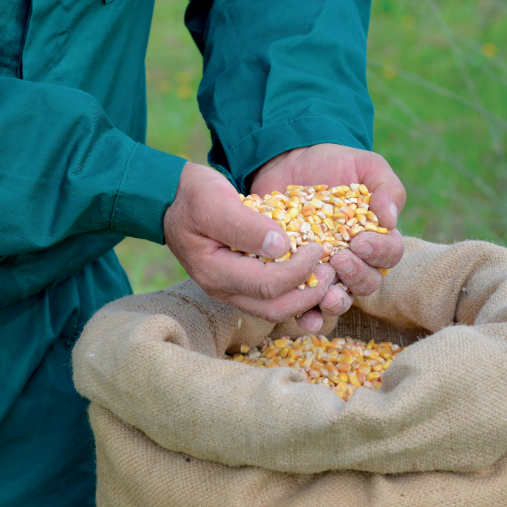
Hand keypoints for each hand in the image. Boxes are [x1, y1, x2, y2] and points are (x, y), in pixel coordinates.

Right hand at [163, 162, 338, 321]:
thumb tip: (281, 247)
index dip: (299, 271)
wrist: (173, 199)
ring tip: (329, 276)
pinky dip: (298, 293)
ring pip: (276, 310)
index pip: (267, 285)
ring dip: (308, 299)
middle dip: (310, 294)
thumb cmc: (193, 196)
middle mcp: (224, 290)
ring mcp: (232, 291)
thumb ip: (245, 225)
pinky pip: (273, 299)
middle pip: (275, 309)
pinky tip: (315, 277)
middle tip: (333, 270)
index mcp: (215, 272)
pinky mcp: (242, 284)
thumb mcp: (214, 201)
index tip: (317, 248)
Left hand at [250, 144, 405, 331]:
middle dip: (357, 277)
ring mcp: (326, 271)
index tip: (360, 241)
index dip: (379, 252)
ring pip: (341, 300)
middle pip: (367, 283)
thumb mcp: (363, 165)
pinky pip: (306, 306)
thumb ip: (385, 187)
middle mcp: (354, 260)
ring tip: (327, 296)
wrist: (286, 162)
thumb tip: (392, 218)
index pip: (390, 254)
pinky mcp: (297, 278)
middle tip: (339, 259)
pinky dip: (308, 316)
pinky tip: (304, 317)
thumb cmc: (332, 164)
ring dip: (336, 303)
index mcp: (375, 237)